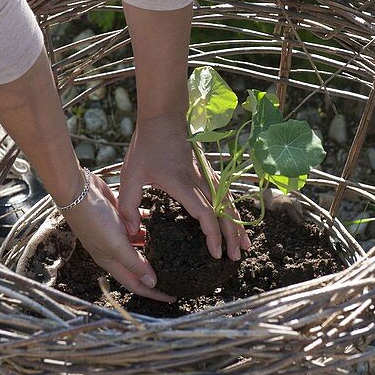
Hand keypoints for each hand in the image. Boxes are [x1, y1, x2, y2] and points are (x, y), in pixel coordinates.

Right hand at [61, 172, 174, 301]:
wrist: (78, 191)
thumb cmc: (93, 219)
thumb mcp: (116, 245)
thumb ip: (135, 263)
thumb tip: (152, 283)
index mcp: (111, 261)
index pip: (136, 284)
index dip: (153, 293)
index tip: (172, 297)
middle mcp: (114, 250)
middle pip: (139, 266)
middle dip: (156, 270)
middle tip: (177, 271)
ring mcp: (116, 233)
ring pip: (140, 244)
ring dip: (154, 245)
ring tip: (172, 245)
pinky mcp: (119, 218)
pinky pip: (138, 225)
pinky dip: (148, 224)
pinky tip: (159, 220)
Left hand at [118, 113, 251, 260]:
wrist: (163, 117)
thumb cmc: (146, 145)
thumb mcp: (131, 174)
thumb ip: (128, 204)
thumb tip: (132, 230)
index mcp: (181, 183)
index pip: (204, 213)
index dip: (213, 234)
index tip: (215, 253)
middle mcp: (199, 180)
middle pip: (223, 211)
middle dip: (232, 236)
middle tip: (236, 257)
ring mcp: (206, 174)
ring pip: (228, 203)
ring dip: (238, 224)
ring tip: (246, 245)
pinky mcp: (207, 171)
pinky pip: (226, 194)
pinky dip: (234, 210)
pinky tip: (237, 220)